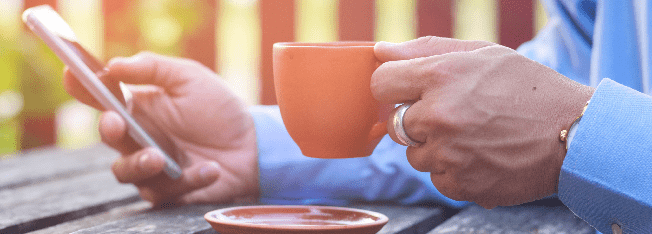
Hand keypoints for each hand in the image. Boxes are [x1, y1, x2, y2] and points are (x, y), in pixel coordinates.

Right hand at [63, 52, 258, 206]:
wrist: (253, 146)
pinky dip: (188, 179)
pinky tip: (210, 168)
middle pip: (108, 137)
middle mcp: (139, 137)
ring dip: (138, 164)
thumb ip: (153, 68)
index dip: (82, 87)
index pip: (102, 97)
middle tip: (117, 122)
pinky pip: (162, 191)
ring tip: (159, 157)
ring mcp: (152, 166)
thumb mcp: (189, 78)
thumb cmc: (220, 110)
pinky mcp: (168, 190)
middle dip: (108, 130)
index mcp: (139, 107)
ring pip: (124, 172)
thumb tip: (114, 64)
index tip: (73, 75)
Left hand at [371, 37, 593, 207]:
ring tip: (473, 136)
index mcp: (441, 76)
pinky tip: (480, 156)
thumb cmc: (528, 89)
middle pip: (396, 123)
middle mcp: (439, 116)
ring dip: (434, 147)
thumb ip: (426, 50)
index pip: (381, 83)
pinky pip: (436, 178)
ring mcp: (448, 153)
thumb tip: (380, 51)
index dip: (394, 86)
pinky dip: (452, 170)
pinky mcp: (460, 184)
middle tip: (455, 114)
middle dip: (419, 119)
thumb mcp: (482, 53)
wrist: (574, 134)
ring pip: (415, 155)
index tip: (408, 91)